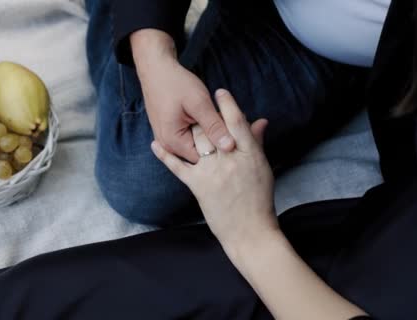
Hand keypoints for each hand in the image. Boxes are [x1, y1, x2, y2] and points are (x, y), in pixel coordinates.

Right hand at [131, 29, 234, 162]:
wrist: (156, 69)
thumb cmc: (175, 83)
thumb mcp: (198, 103)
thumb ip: (214, 126)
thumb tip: (230, 147)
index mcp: (173, 142)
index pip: (205, 157)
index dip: (222, 145)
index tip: (236, 129)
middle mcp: (168, 146)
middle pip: (201, 153)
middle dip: (217, 140)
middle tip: (235, 121)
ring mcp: (168, 140)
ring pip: (197, 144)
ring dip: (210, 133)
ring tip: (222, 117)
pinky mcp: (170, 133)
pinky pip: (190, 138)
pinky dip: (202, 129)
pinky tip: (211, 117)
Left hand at [151, 89, 276, 245]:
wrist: (251, 231)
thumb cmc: (259, 199)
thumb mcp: (262, 167)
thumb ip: (256, 142)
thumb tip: (260, 121)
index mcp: (249, 154)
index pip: (237, 122)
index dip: (227, 104)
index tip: (220, 92)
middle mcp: (230, 160)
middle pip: (213, 128)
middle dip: (205, 113)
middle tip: (196, 101)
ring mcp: (212, 173)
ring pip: (196, 142)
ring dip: (187, 128)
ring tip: (179, 116)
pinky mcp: (198, 186)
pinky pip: (178, 167)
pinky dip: (165, 155)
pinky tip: (155, 144)